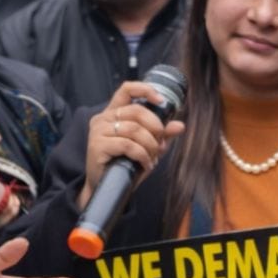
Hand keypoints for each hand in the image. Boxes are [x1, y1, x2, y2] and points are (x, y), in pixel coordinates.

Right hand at [79, 81, 186, 207]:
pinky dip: (142, 155)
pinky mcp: (97, 146)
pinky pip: (128, 145)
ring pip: (134, 129)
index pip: (126, 90)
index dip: (145, 90)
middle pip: (137, 111)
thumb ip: (162, 135)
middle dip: (155, 127)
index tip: (161, 100)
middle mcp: (103, 119)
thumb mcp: (147, 147)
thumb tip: (180, 125)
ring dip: (150, 145)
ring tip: (152, 157)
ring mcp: (98, 131)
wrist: (107, 187)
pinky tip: (145, 164)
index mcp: (113, 113)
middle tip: (160, 143)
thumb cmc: (125, 163)